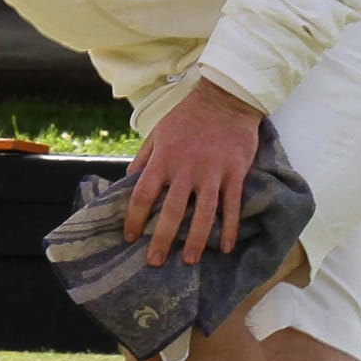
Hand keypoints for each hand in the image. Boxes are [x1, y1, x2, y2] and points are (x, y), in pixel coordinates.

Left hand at [123, 78, 263, 266]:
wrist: (225, 98)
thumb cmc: (187, 117)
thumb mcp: (158, 133)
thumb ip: (143, 159)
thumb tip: (126, 182)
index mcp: (163, 159)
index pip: (142, 195)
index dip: (134, 219)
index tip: (130, 238)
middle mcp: (186, 169)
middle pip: (171, 212)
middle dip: (162, 240)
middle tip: (155, 262)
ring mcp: (212, 172)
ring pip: (203, 214)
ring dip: (196, 241)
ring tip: (189, 261)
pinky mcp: (235, 173)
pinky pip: (231, 206)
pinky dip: (229, 228)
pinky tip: (225, 247)